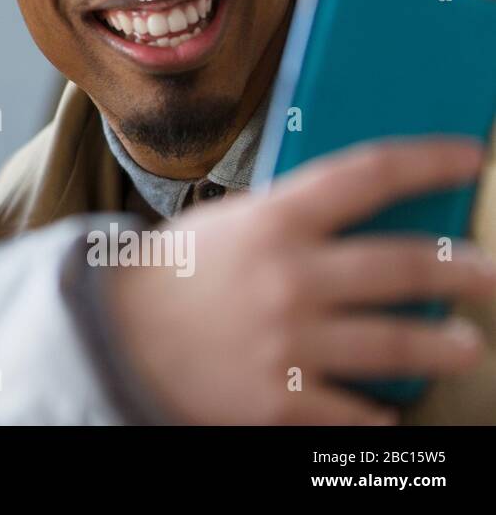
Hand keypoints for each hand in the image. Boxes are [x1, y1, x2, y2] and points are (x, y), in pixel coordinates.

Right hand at [107, 137, 494, 423]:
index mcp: (272, 220)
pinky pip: (355, 412)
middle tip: (489, 274)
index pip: (367, 174)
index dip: (426, 160)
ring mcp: (289, 341)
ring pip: (398, 343)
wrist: (111, 335)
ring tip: (466, 345)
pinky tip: (389, 409)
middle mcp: (289, 277)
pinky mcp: (282, 400)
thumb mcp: (228, 224)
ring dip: (444, 344)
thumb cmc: (173, 273)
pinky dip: (379, 413)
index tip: (467, 156)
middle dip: (462, 269)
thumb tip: (362, 215)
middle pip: (404, 264)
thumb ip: (290, 218)